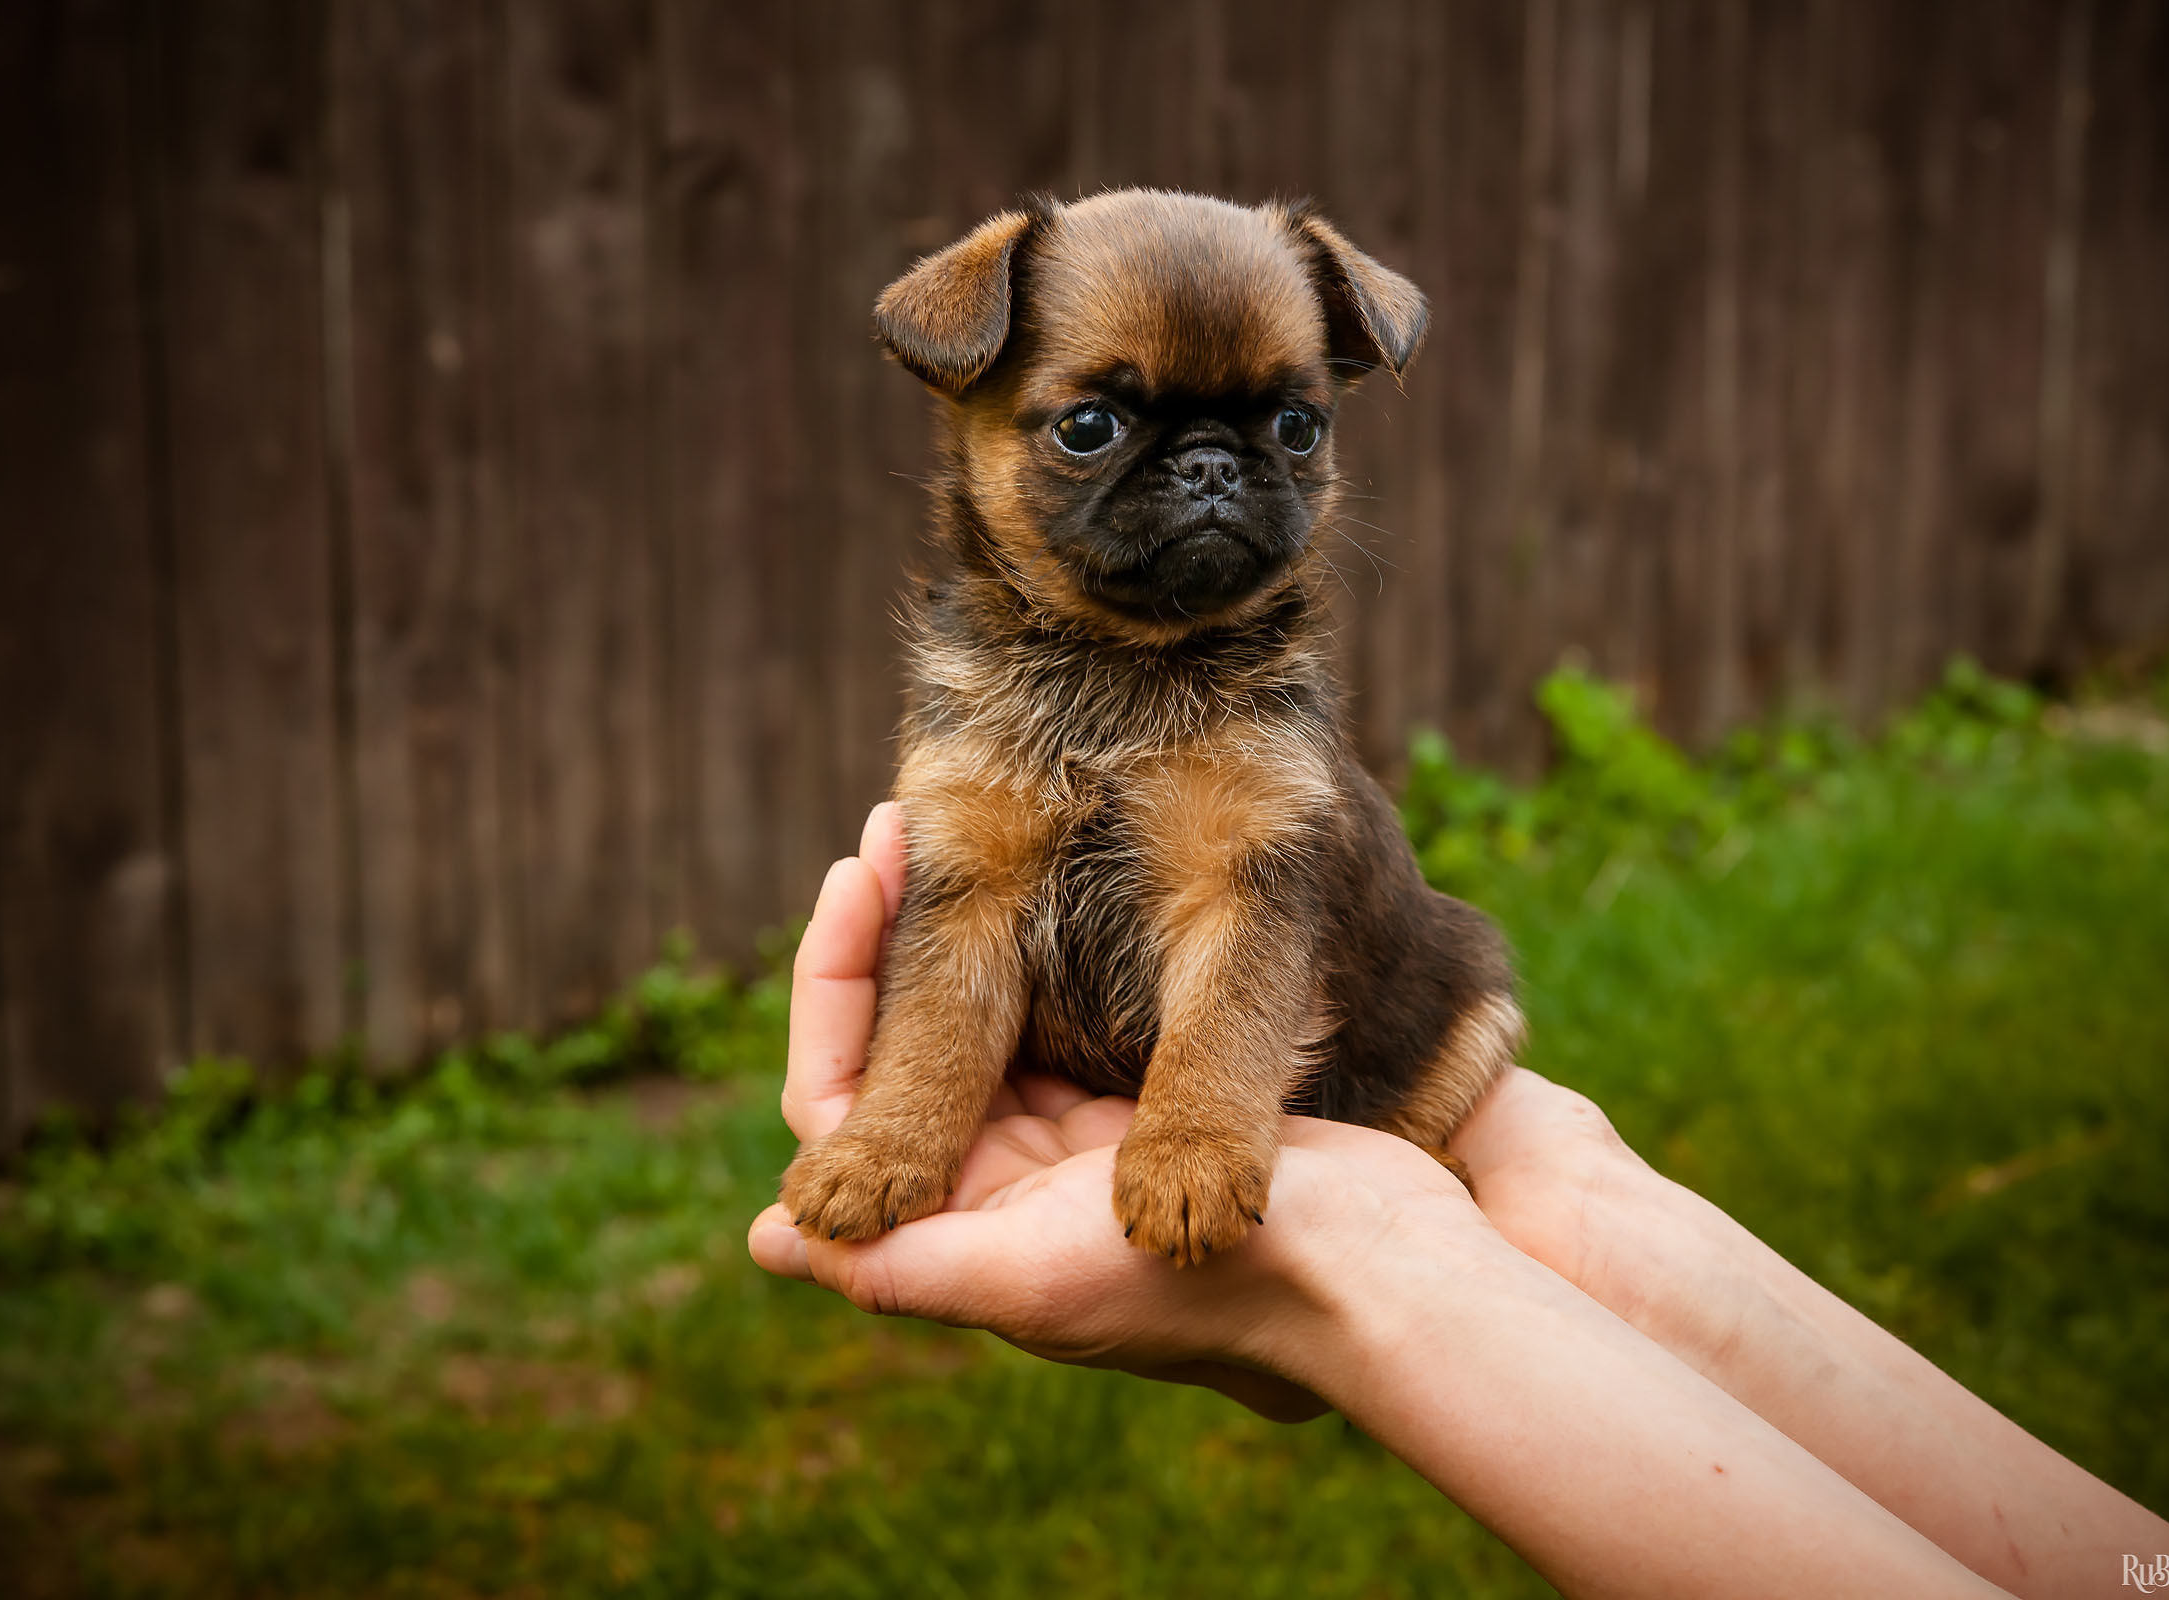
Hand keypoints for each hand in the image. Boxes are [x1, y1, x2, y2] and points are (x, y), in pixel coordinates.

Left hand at [746, 804, 1482, 1421]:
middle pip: (903, 1051)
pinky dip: (1028, 936)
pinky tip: (1027, 863)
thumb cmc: (1230, 1280)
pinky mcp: (1141, 1100)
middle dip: (884, 938)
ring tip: (925, 826)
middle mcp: (1003, 1187)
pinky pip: (1055, 1004)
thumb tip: (770, 1238)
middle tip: (888, 827)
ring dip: (946, 924)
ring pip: (974, 1016)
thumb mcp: (1045, 1278)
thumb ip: (909, 1268)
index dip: (830, 996)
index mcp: (964, 1229)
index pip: (844, 1111)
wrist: (1398, 1268)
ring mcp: (1073, 1141)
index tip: (853, 878)